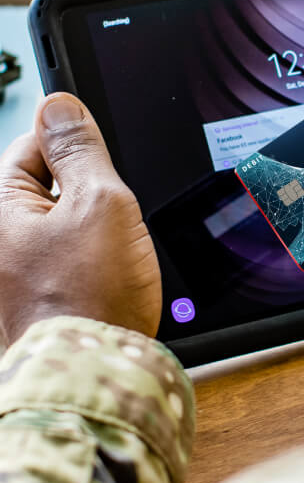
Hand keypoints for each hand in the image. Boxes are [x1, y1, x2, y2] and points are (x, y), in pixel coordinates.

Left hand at [0, 93, 160, 345]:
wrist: (93, 377)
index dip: (75, 148)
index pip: (31, 147)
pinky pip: (65, 264)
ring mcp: (11, 277)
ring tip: (113, 258)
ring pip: (61, 229)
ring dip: (92, 234)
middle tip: (113, 219)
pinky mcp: (31, 304)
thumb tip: (59, 105)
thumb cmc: (90, 298)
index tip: (102, 158)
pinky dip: (89, 266)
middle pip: (46, 189)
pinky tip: (108, 282)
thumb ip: (79, 149)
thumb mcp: (98, 202)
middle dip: (87, 196)